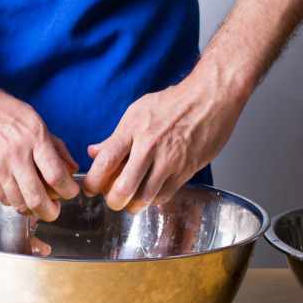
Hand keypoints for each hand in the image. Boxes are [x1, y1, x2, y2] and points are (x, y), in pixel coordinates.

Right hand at [0, 78, 78, 219]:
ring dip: (31, 210)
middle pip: (37, 197)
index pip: (57, 175)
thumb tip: (70, 167)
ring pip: (18, 202)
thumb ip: (54, 145)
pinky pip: (1, 197)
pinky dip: (13, 202)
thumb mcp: (33, 119)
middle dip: (51, 211)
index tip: (71, 192)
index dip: (68, 190)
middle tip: (54, 211)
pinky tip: (17, 197)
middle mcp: (16, 155)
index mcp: (34, 137)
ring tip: (36, 207)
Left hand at [82, 76, 240, 211]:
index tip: (91, 188)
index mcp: (133, 131)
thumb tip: (93, 153)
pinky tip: (151, 193)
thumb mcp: (137, 112)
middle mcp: (150, 147)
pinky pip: (165, 194)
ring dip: (133, 205)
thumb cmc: (173, 103)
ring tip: (131, 201)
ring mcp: (170, 160)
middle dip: (113, 201)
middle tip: (112, 200)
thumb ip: (115, 137)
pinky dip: (154, 199)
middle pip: (123, 188)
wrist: (211, 96)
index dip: (93, 182)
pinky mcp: (187, 169)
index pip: (105, 163)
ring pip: (145, 197)